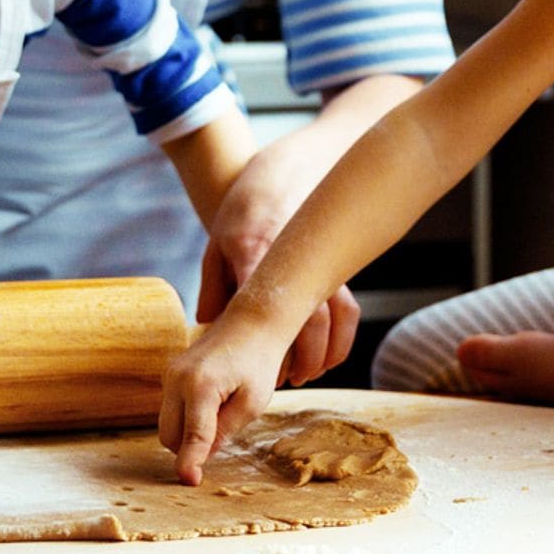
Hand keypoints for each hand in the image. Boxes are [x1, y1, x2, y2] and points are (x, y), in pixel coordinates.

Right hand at [158, 313, 284, 485]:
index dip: (190, 462)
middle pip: (170, 436)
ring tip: (222, 412)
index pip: (192, 435)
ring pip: (167, 425)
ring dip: (187, 433)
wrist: (252, 322)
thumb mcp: (252, 402)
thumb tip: (201, 456)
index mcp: (201, 385)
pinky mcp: (170, 372)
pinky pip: (170, 409)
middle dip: (190, 448)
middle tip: (224, 434)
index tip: (190, 481)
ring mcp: (170, 373)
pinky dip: (186, 417)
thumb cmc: (259, 361)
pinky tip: (212, 403)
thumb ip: (225, 431)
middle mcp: (177, 378)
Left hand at [196, 139, 359, 385]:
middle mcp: (290, 259)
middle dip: (300, 358)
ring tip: (305, 375)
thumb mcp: (217, 244)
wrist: (282, 172)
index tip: (255, 369)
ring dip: (324, 353)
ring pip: (335, 316)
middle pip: (308, 318)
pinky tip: (328, 358)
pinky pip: (348, 308)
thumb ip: (212, 287)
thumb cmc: (242, 210)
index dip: (263, 342)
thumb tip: (206, 327)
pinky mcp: (333, 266)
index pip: (261, 306)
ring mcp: (316, 263)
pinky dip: (342, 338)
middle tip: (285, 381)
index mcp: (253, 252)